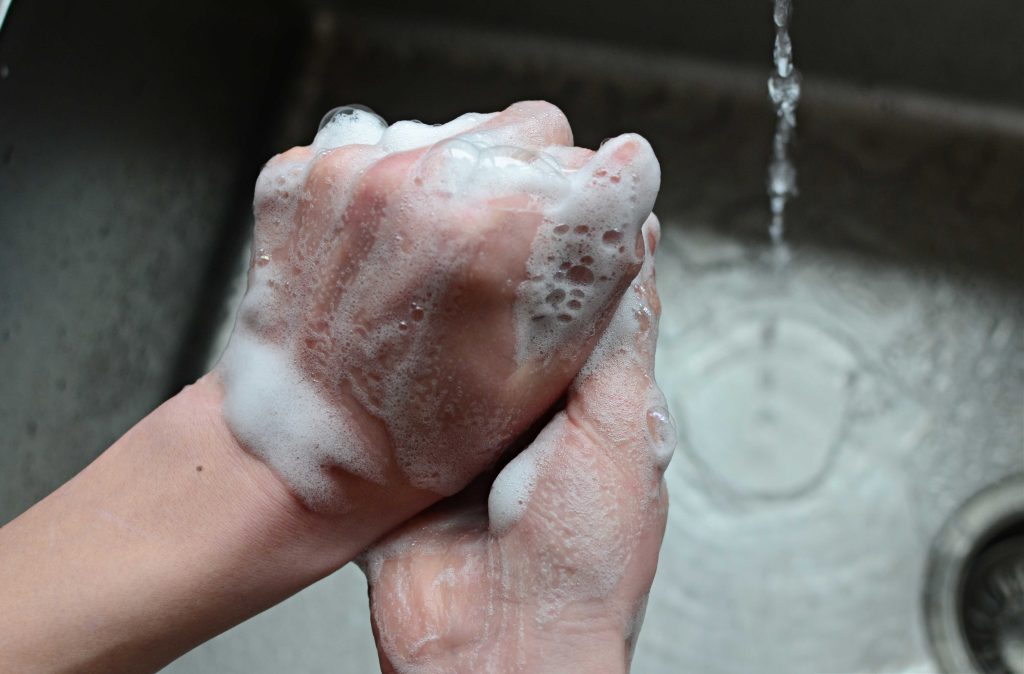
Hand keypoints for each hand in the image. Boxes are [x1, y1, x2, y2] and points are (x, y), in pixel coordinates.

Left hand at [218, 101, 660, 513]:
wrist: (297, 446)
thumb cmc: (418, 432)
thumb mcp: (545, 372)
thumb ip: (602, 266)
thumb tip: (627, 177)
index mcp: (495, 232)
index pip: (600, 163)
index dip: (596, 205)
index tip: (575, 232)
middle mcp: (423, 181)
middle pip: (532, 131)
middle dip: (533, 184)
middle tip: (499, 256)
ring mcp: (352, 169)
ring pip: (458, 130)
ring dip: (464, 178)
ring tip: (434, 259)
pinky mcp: (301, 171)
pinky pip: (383, 145)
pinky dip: (395, 185)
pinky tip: (386, 251)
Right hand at [361, 220, 672, 673]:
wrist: (497, 653)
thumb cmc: (583, 561)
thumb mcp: (620, 430)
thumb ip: (620, 342)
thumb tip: (641, 247)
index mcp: (582, 401)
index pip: (570, 301)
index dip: (555, 245)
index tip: (535, 181)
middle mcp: (518, 411)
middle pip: (497, 317)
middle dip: (476, 271)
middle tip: (450, 203)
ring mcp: (456, 432)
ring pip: (436, 350)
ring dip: (418, 313)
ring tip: (400, 247)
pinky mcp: (400, 457)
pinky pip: (383, 399)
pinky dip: (370, 367)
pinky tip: (355, 323)